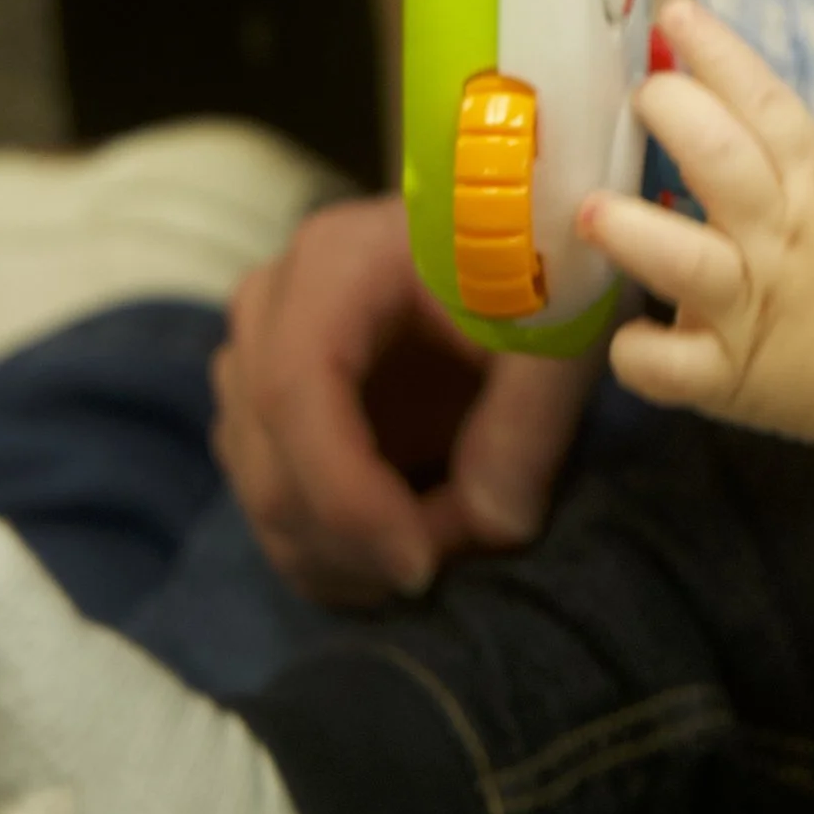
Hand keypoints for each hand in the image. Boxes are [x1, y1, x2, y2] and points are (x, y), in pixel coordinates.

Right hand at [213, 192, 598, 600]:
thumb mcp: (558, 334)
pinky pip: (273, 504)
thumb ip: (528, 427)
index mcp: (334, 261)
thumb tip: (490, 526)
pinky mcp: (267, 411)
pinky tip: (402, 555)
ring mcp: (255, 359)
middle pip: (269, 461)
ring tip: (446, 549)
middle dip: (358, 543)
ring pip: (264, 496)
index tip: (422, 565)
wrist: (523, 248)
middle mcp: (270, 305)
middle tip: (456, 559)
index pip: (295, 392)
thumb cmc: (539, 269)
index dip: (345, 497)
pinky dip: (333, 555)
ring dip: (348, 558)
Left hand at [578, 0, 813, 507]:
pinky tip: (628, 337)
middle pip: (719, 160)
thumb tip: (728, 107)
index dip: (717, 52)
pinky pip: (671, 365)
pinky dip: (641, 352)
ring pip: (682, 262)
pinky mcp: (728, 374)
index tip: (675, 13)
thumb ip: (795, 157)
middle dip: (672, 114)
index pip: (764, 102)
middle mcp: (773, 240)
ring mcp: (747, 308)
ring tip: (593, 210)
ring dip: (631, 231)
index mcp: (813, 186)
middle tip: (644, 98)